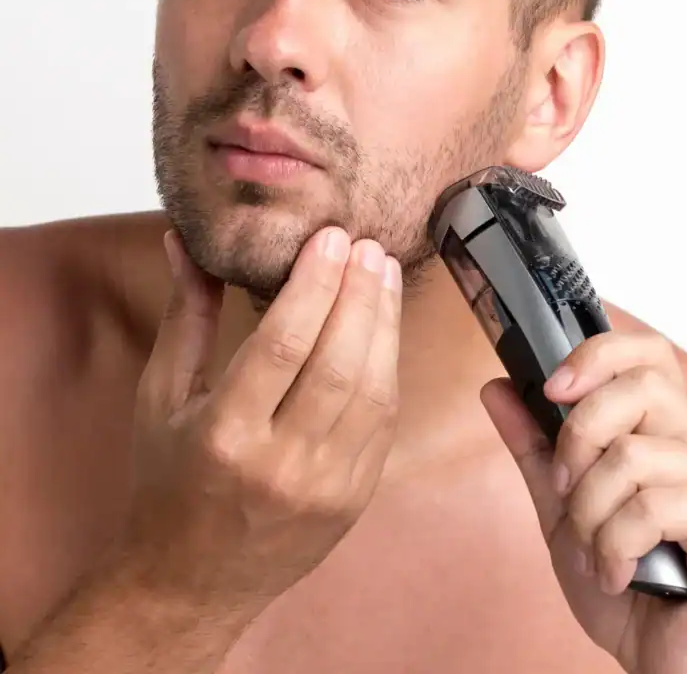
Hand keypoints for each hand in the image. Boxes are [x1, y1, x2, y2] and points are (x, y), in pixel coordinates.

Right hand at [113, 226, 400, 621]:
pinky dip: (388, 368)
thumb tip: (188, 244)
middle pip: (337, 364)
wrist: (189, 585)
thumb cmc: (167, 484)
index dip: (314, 285)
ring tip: (382, 274)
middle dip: (359, 296)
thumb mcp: (161, 399)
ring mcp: (326, 486)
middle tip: (367, 245)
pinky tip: (385, 327)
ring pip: (372, 391)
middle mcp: (281, 464)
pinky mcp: (355, 498)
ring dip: (384, 325)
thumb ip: (186, 318)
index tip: (330, 237)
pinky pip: (383, 422)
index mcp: (224, 436)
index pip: (282, 345)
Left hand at [481, 329, 686, 673]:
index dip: (597, 355)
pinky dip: (616, 544)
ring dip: (591, 511)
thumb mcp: (560, 505)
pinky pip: (652, 505)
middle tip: (567, 490)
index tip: (552, 390)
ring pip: (632, 453)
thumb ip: (533, 445)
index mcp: (667, 425)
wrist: (666, 661)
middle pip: (637, 387)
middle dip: (579, 440)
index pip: (646, 351)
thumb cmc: (626, 583)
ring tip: (595, 548)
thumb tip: (497, 387)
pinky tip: (618, 572)